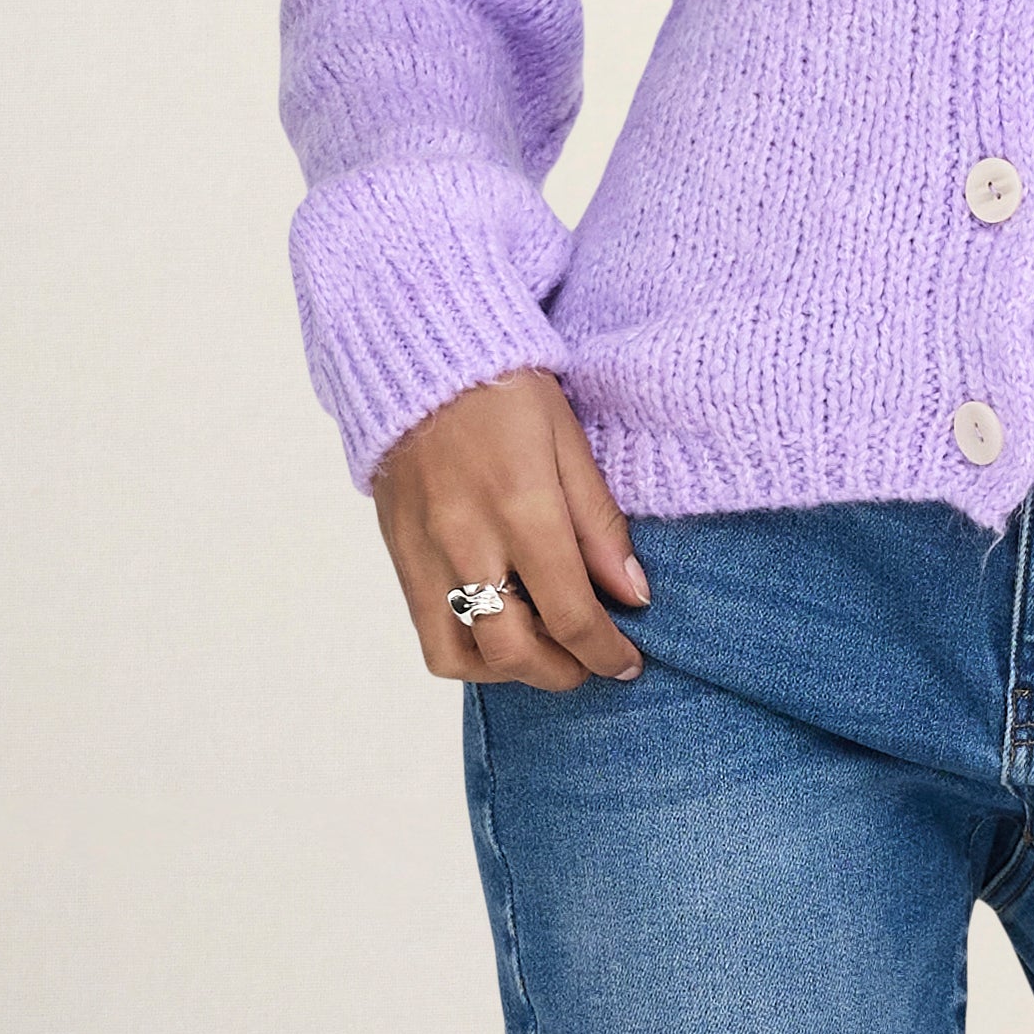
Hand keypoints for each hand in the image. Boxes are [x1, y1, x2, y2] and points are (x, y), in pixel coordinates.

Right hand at [369, 368, 651, 689]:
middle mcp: (467, 542)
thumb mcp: (571, 443)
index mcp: (522, 508)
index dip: (605, 652)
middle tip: (591, 662)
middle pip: (514, 652)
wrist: (421, 360)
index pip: (570, 614)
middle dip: (563, 672)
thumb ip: (601, 524)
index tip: (627, 662)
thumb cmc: (506, 392)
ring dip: (511, 671)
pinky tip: (499, 629)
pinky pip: (428, 634)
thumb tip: (633, 595)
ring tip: (544, 649)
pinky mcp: (400, 557)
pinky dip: (468, 651)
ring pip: (462, 658)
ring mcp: (425, 555)